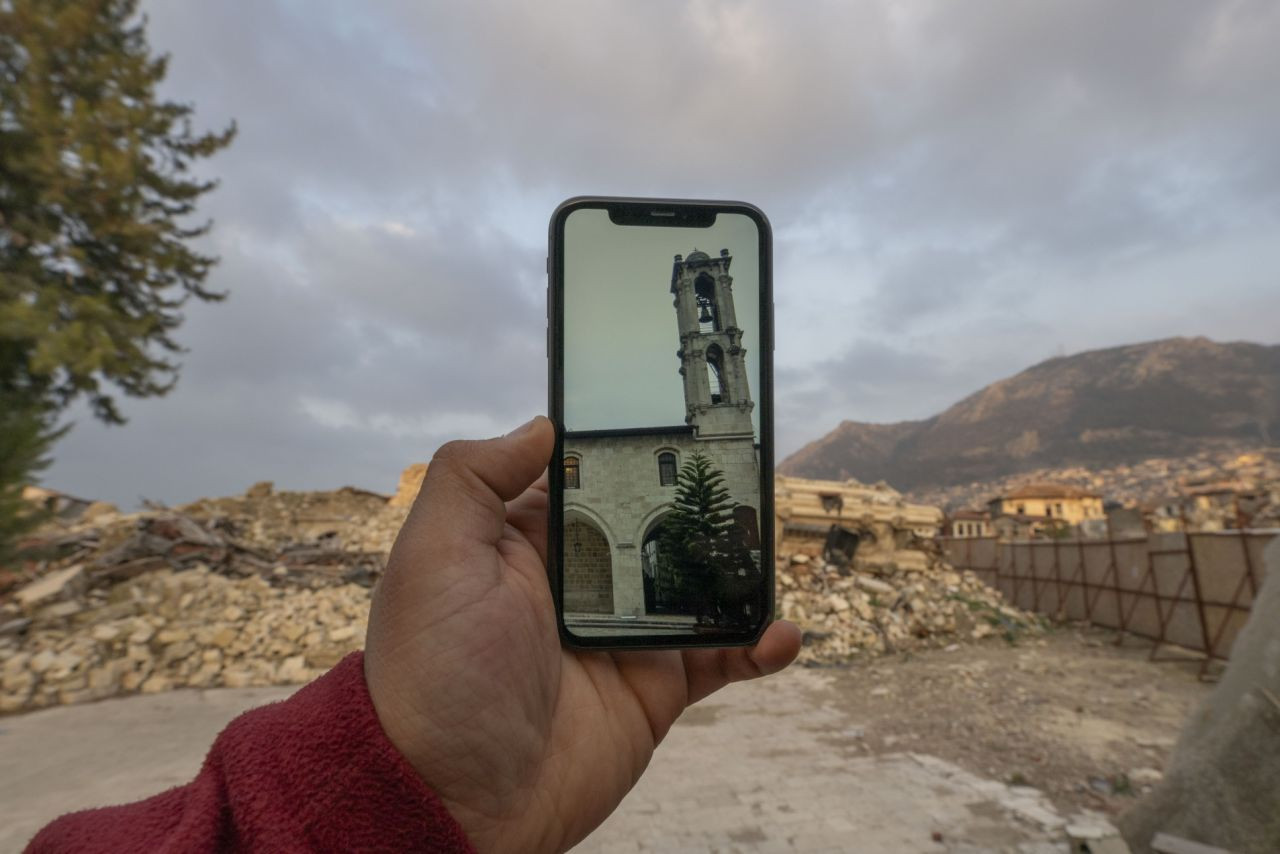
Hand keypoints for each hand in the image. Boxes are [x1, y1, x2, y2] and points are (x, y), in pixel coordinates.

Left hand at [363, 416, 801, 852]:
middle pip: (654, 523)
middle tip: (745, 468)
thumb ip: (475, 478)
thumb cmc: (433, 676)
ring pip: (695, 584)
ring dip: (736, 564)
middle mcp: (578, 582)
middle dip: (696, 498)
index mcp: (524, 542)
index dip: (624, 447)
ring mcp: (623, 635)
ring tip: (769, 540)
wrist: (458, 802)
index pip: (586, 477)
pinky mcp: (654, 689)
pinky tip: (781, 631)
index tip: (673, 413)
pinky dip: (755, 644)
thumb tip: (543, 426)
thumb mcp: (433, 559)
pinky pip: (718, 658)